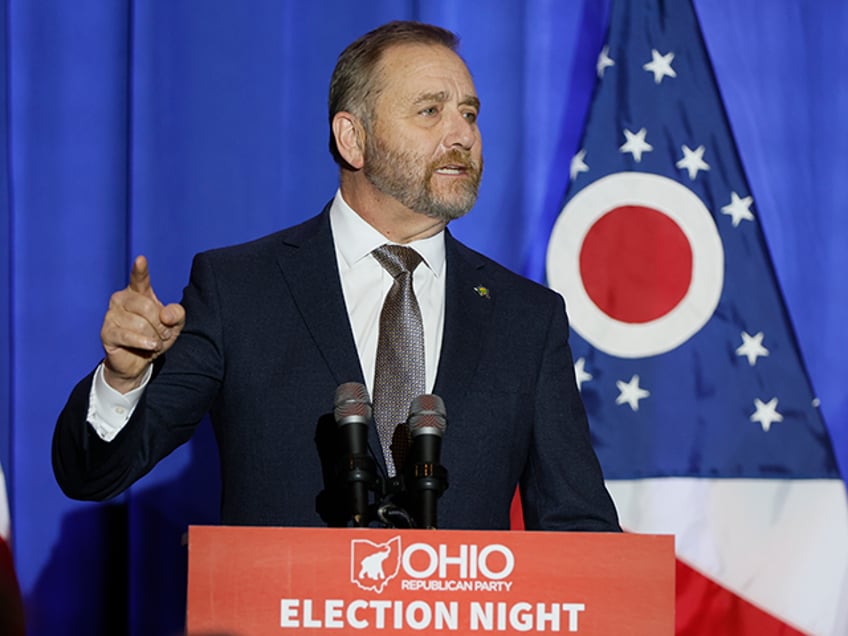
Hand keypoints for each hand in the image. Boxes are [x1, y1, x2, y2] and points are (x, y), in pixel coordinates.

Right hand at [100, 255, 185, 392]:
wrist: (139, 361)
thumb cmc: (156, 336)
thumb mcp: (174, 325)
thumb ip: (177, 314)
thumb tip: (166, 315)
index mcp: (138, 292)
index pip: (139, 279)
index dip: (140, 270)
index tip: (141, 259)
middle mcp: (122, 299)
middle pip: (147, 307)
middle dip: (161, 325)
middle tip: (164, 334)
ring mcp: (111, 315)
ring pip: (140, 324)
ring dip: (154, 337)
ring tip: (154, 342)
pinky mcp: (106, 332)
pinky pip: (128, 336)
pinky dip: (144, 343)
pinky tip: (150, 346)